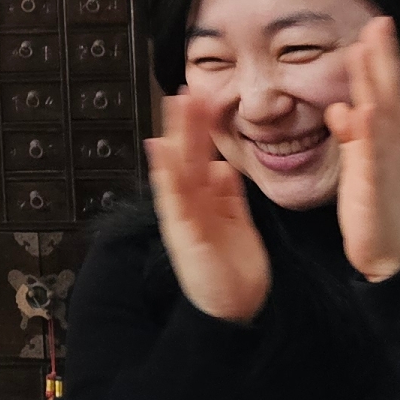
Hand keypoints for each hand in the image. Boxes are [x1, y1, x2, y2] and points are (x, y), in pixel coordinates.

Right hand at [147, 89, 270, 323]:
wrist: (235, 309)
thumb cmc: (234, 272)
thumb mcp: (236, 224)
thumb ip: (228, 197)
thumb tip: (222, 169)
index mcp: (205, 203)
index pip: (199, 158)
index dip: (198, 129)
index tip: (198, 99)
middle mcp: (191, 207)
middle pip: (186, 158)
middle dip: (185, 124)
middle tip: (184, 90)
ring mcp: (185, 219)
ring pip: (178, 170)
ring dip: (176, 137)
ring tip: (176, 108)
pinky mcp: (185, 233)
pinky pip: (175, 199)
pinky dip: (168, 176)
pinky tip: (163, 153)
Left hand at [327, 15, 399, 281]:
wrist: (389, 251)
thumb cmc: (374, 209)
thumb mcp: (359, 164)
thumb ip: (353, 135)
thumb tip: (341, 107)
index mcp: (384, 140)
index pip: (383, 91)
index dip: (380, 59)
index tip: (375, 26)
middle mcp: (390, 144)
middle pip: (388, 92)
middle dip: (384, 56)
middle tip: (380, 20)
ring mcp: (385, 162)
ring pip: (384, 113)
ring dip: (378, 80)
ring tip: (370, 47)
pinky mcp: (376, 184)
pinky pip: (374, 153)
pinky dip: (369, 130)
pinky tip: (362, 108)